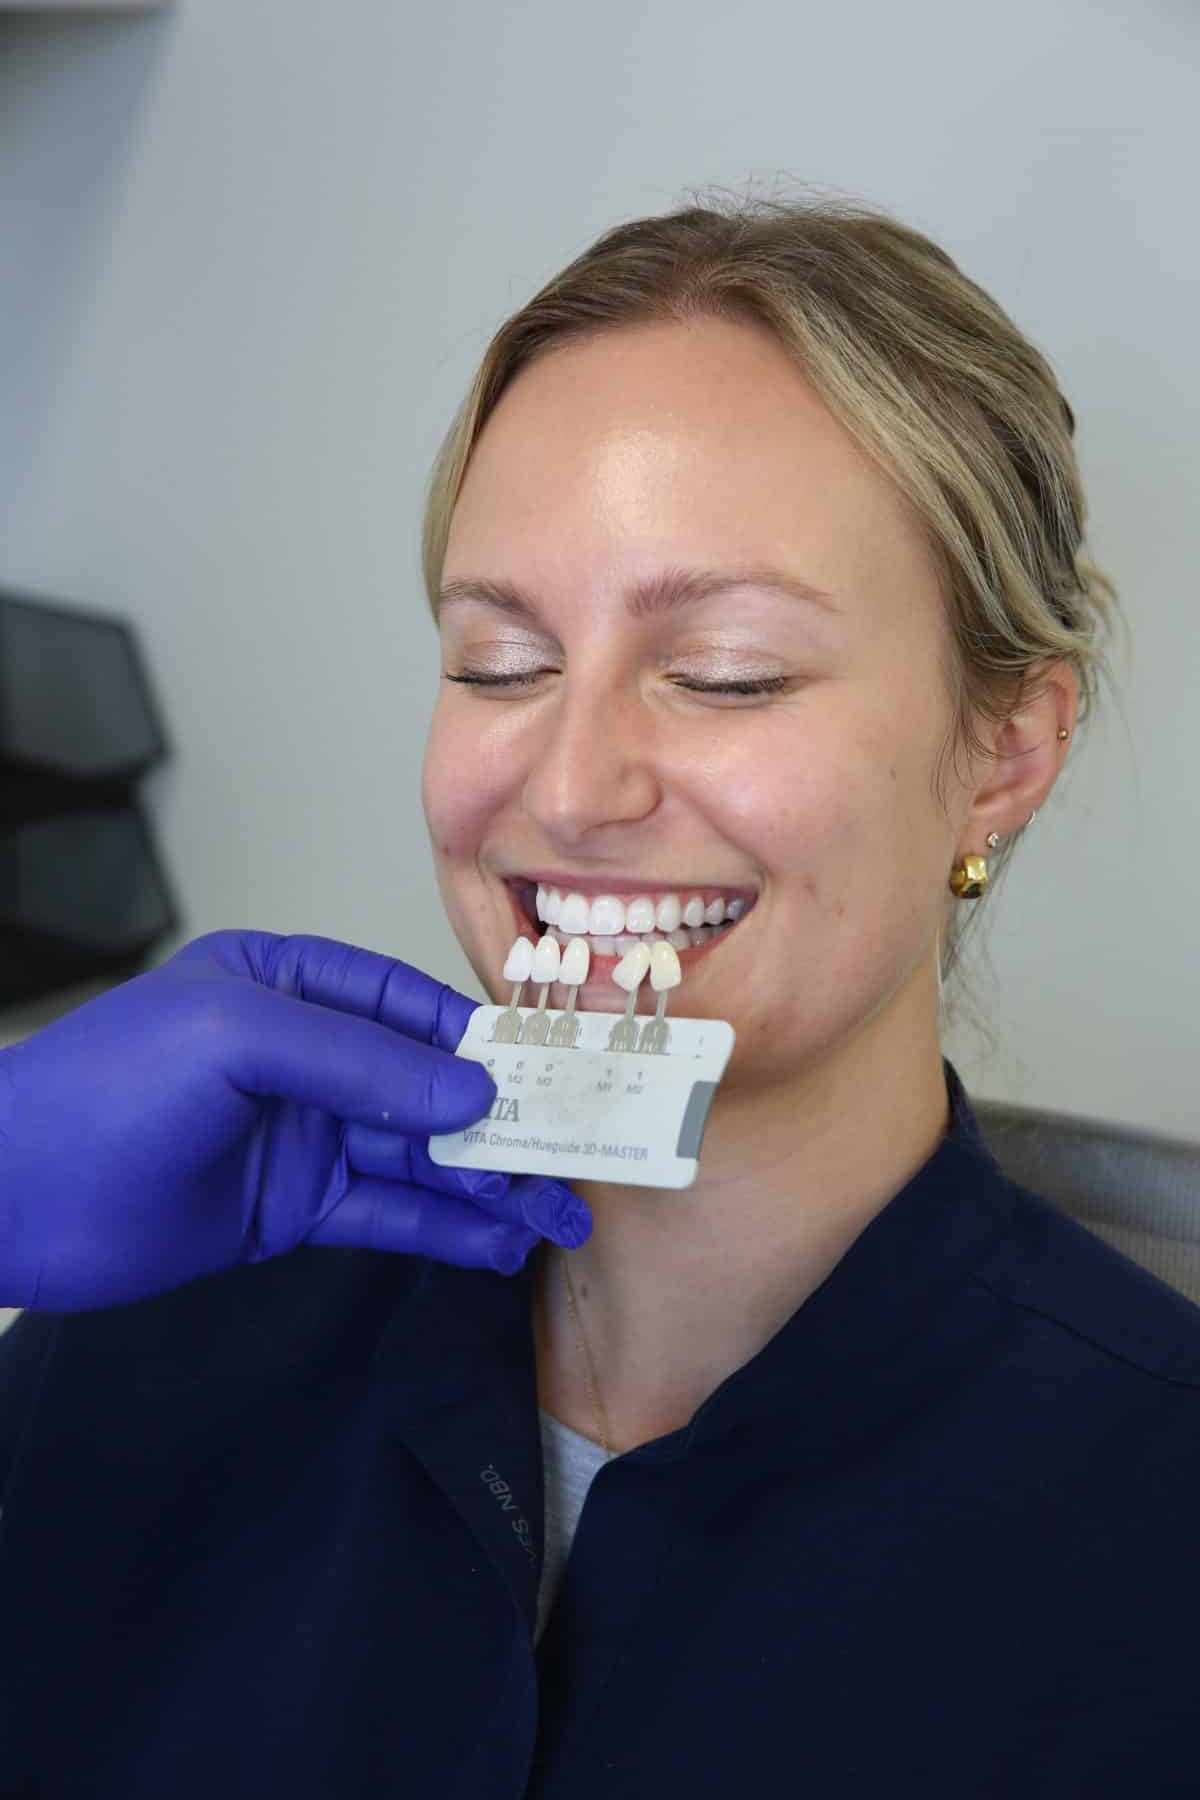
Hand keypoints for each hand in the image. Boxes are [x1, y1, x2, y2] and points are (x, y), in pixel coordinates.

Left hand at [0, 929, 590, 1310]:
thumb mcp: (237, 1042)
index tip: (546, 1070)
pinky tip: (497, 1245)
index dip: (477, 1036)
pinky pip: (386, 1211)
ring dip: (487, 1183)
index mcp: (286, 984)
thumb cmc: (107, 1090)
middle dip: (500, 1119)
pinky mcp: (291, 1207)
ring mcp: (300, 1133)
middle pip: (424, 1083)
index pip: (405, 1003)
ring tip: (557, 1216)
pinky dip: (444, 1229)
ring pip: (417, 1154)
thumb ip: (360, 1062)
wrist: (10, 1199)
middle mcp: (303, 1055)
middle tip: (573, 1155)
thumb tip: (472, 1087)